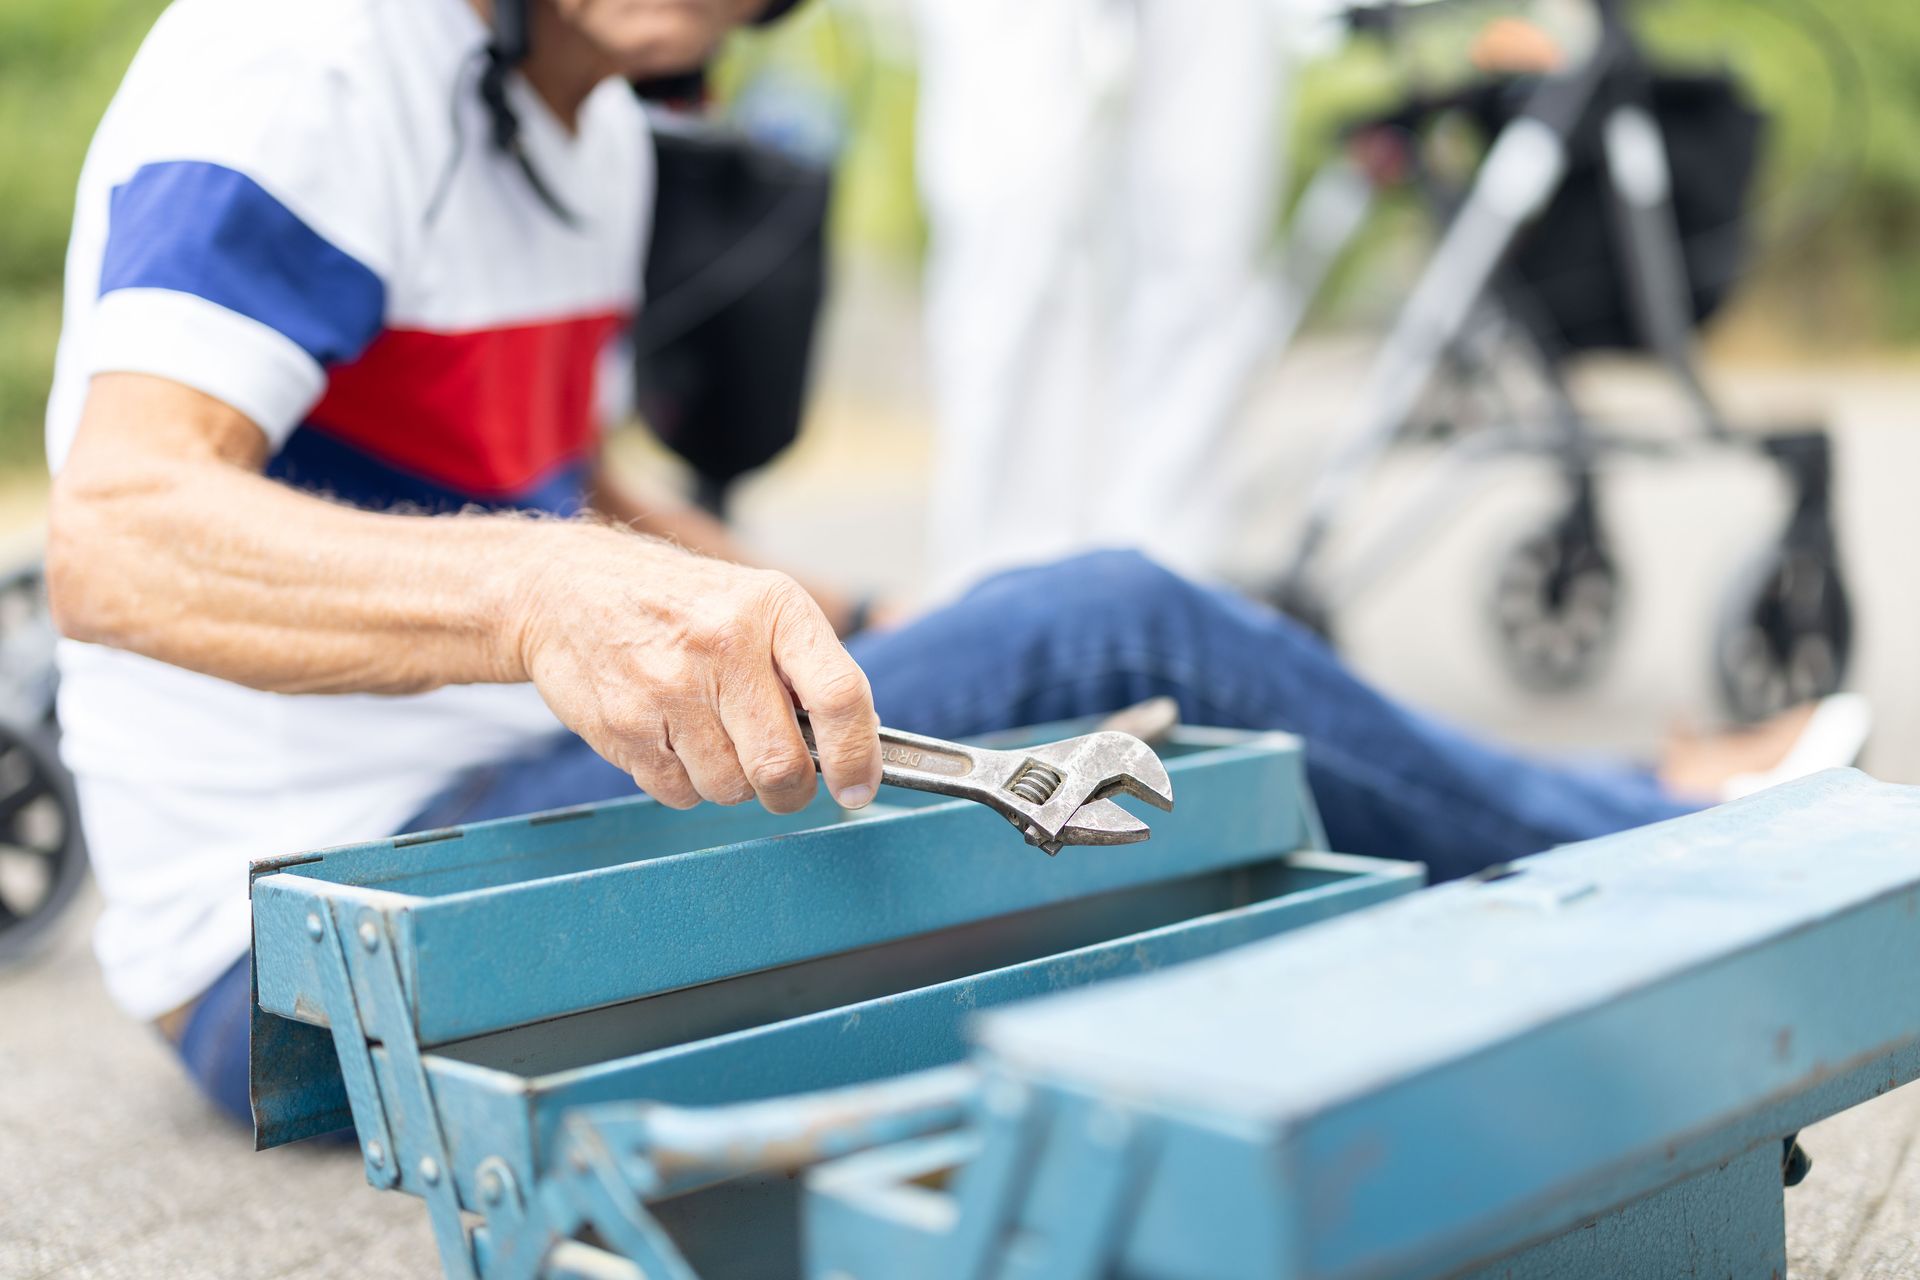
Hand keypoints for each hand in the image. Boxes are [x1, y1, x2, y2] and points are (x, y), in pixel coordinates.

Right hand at [509, 525, 881, 813]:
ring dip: (730, 780)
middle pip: (782, 765)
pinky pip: (679, 793)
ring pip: (730, 788)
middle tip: (782, 779)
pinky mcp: (625, 726)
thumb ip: (809, 670)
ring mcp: (668, 687)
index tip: (857, 789)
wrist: (567, 590)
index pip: (840, 695)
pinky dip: (684, 781)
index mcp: (774, 609)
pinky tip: (670, 734)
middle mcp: (723, 644)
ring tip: (709, 731)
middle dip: (789, 789)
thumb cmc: (681, 606)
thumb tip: (857, 748)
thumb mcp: (756, 605)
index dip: (857, 756)